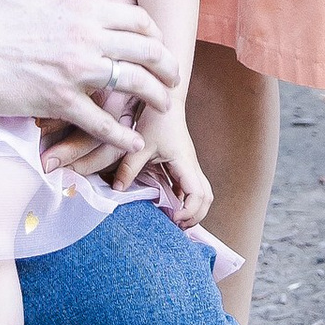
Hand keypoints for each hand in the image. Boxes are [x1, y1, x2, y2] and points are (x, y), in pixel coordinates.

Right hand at [0, 0, 179, 150]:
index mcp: (80, 9)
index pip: (137, 19)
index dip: (155, 33)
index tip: (158, 44)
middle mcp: (85, 39)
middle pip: (146, 51)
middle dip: (168, 66)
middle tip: (173, 78)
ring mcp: (75, 72)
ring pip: (133, 84)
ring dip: (155, 97)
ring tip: (163, 107)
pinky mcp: (59, 102)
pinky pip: (101, 122)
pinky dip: (123, 135)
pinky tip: (135, 142)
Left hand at [108, 100, 212, 225]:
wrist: (167, 99)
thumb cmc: (157, 119)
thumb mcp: (140, 145)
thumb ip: (128, 167)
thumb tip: (117, 189)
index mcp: (185, 163)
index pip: (198, 195)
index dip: (189, 211)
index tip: (173, 218)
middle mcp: (192, 166)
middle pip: (207, 198)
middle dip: (195, 216)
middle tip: (176, 225)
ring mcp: (190, 166)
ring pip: (204, 193)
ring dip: (193, 209)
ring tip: (175, 219)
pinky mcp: (184, 164)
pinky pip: (193, 187)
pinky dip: (187, 200)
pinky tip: (172, 206)